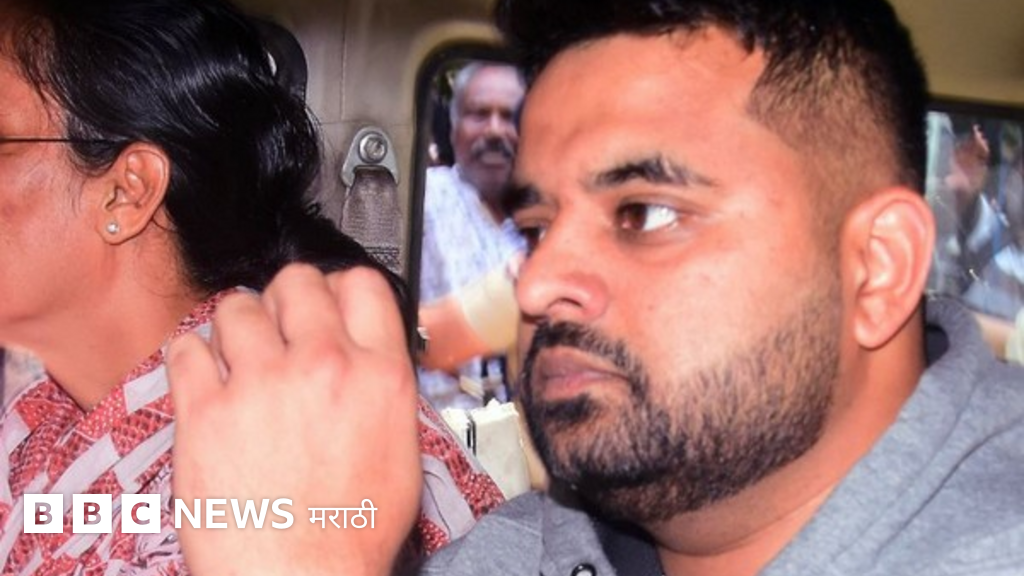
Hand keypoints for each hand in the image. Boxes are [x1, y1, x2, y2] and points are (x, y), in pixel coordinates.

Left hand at [169, 264, 420, 575]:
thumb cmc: (352, 532)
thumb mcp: (402, 449)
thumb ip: (381, 385)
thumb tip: (362, 352)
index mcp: (379, 375)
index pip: (360, 282)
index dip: (340, 287)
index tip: (326, 302)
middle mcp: (322, 366)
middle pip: (296, 281)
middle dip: (286, 299)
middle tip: (279, 327)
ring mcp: (260, 384)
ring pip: (236, 307)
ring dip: (237, 327)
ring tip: (238, 358)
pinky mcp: (205, 412)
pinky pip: (185, 349)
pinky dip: (192, 357)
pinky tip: (205, 379)